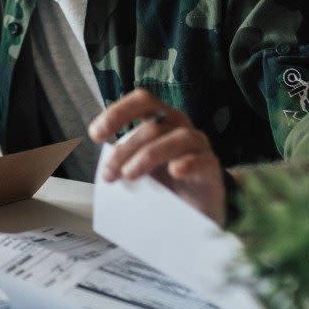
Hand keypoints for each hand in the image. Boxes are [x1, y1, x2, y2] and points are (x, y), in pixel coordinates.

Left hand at [88, 88, 226, 225]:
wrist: (196, 208)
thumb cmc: (164, 180)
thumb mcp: (138, 165)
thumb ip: (123, 158)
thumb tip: (103, 165)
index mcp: (160, 119)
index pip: (142, 101)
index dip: (118, 112)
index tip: (96, 135)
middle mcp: (179, 126)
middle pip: (152, 127)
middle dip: (125, 149)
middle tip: (109, 174)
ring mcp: (198, 145)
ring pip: (176, 139)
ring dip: (148, 156)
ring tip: (130, 175)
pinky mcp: (212, 167)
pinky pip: (201, 159)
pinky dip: (187, 163)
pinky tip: (175, 171)